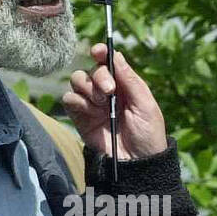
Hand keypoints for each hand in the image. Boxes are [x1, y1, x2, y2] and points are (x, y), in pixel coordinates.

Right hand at [61, 43, 168, 160]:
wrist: (136, 164)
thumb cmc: (147, 134)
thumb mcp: (145, 105)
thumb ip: (130, 80)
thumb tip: (116, 54)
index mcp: (124, 85)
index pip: (108, 62)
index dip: (101, 53)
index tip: (98, 51)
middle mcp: (106, 92)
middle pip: (92, 70)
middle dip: (99, 76)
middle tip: (109, 91)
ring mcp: (92, 104)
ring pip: (78, 81)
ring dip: (88, 88)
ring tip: (101, 104)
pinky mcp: (80, 117)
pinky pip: (69, 99)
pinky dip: (76, 100)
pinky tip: (89, 111)